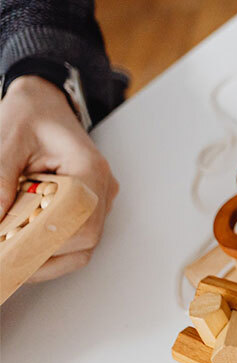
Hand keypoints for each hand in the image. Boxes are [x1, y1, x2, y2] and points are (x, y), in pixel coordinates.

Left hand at [0, 76, 118, 280]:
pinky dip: (47, 250)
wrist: (42, 103)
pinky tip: (20, 246)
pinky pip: (74, 240)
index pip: (79, 217)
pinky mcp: (87, 206)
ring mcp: (97, 198)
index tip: (11, 250)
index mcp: (88, 166)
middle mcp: (101, 186)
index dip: (46, 240)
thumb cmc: (31, 115)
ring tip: (9, 255)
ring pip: (81, 246)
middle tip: (5, 259)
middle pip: (84, 239)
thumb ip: (1, 178)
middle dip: (41, 254)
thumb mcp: (7, 139)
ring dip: (44, 257)